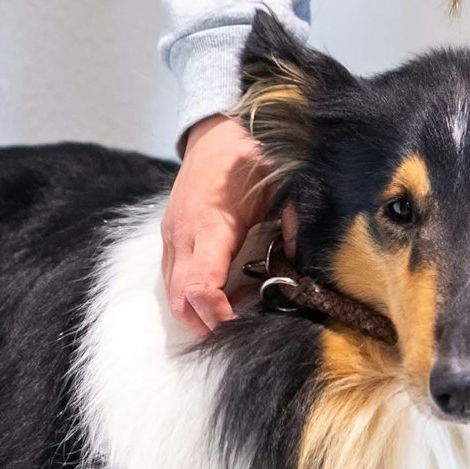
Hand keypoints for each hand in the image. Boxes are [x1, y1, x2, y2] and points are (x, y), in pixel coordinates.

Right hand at [161, 113, 277, 335]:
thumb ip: (290, 220)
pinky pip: (172, 277)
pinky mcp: (170, 235)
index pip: (201, 286)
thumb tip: (299, 260)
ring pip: (172, 292)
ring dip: (195, 314)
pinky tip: (219, 297)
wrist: (214, 131)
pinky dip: (190, 295)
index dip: (217, 315)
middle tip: (235, 337)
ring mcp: (172, 236)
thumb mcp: (278, 182)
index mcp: (210, 224)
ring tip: (228, 322)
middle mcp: (183, 234)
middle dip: (205, 324)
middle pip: (181, 299)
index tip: (239, 326)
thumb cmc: (247, 154)